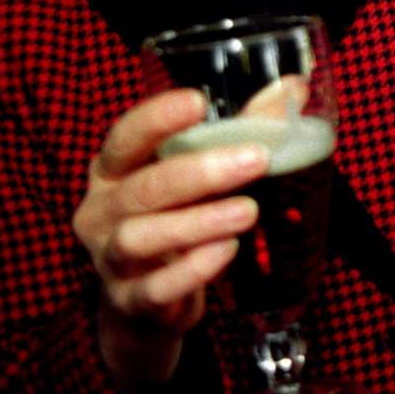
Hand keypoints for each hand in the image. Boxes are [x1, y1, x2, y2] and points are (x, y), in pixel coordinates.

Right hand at [71, 88, 268, 382]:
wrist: (147, 306)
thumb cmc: (175, 219)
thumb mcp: (199, 174)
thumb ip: (241, 129)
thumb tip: (292, 87)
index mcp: (115, 170)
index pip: (124, 137)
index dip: (157, 118)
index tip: (198, 102)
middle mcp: (102, 211)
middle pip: (142, 187)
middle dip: (200, 172)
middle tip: (255, 160)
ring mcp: (110, 259)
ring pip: (141, 237)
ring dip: (198, 222)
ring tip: (249, 211)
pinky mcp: (130, 301)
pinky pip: (155, 287)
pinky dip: (192, 270)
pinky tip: (227, 251)